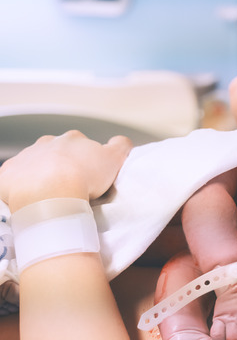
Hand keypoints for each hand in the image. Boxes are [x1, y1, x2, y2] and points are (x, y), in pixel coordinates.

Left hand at [0, 131, 131, 211]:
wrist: (49, 194)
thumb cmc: (83, 177)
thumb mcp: (114, 158)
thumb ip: (121, 146)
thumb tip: (121, 141)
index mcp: (73, 139)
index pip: (81, 145)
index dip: (86, 159)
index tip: (88, 174)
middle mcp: (47, 143)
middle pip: (56, 152)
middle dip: (62, 165)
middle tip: (71, 185)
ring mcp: (26, 157)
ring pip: (34, 164)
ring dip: (41, 176)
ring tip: (51, 195)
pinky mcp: (9, 174)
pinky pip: (15, 179)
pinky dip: (21, 187)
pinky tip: (31, 199)